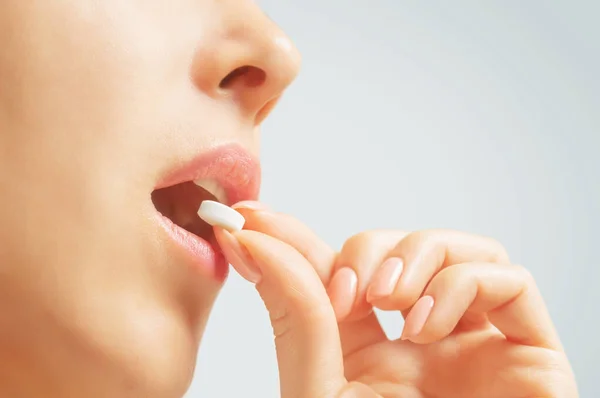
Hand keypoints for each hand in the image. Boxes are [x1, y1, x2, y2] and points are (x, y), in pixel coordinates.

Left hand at [216, 203, 577, 397]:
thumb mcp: (320, 389)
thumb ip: (294, 313)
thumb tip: (253, 240)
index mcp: (372, 353)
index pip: (338, 270)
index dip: (298, 236)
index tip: (252, 217)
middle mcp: (425, 341)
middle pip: (402, 247)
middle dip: (368, 249)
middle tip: (350, 293)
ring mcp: (477, 344)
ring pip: (462, 249)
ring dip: (418, 256)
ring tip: (393, 306)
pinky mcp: (531, 354)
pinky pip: (512, 280)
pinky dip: (465, 284)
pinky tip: (430, 327)